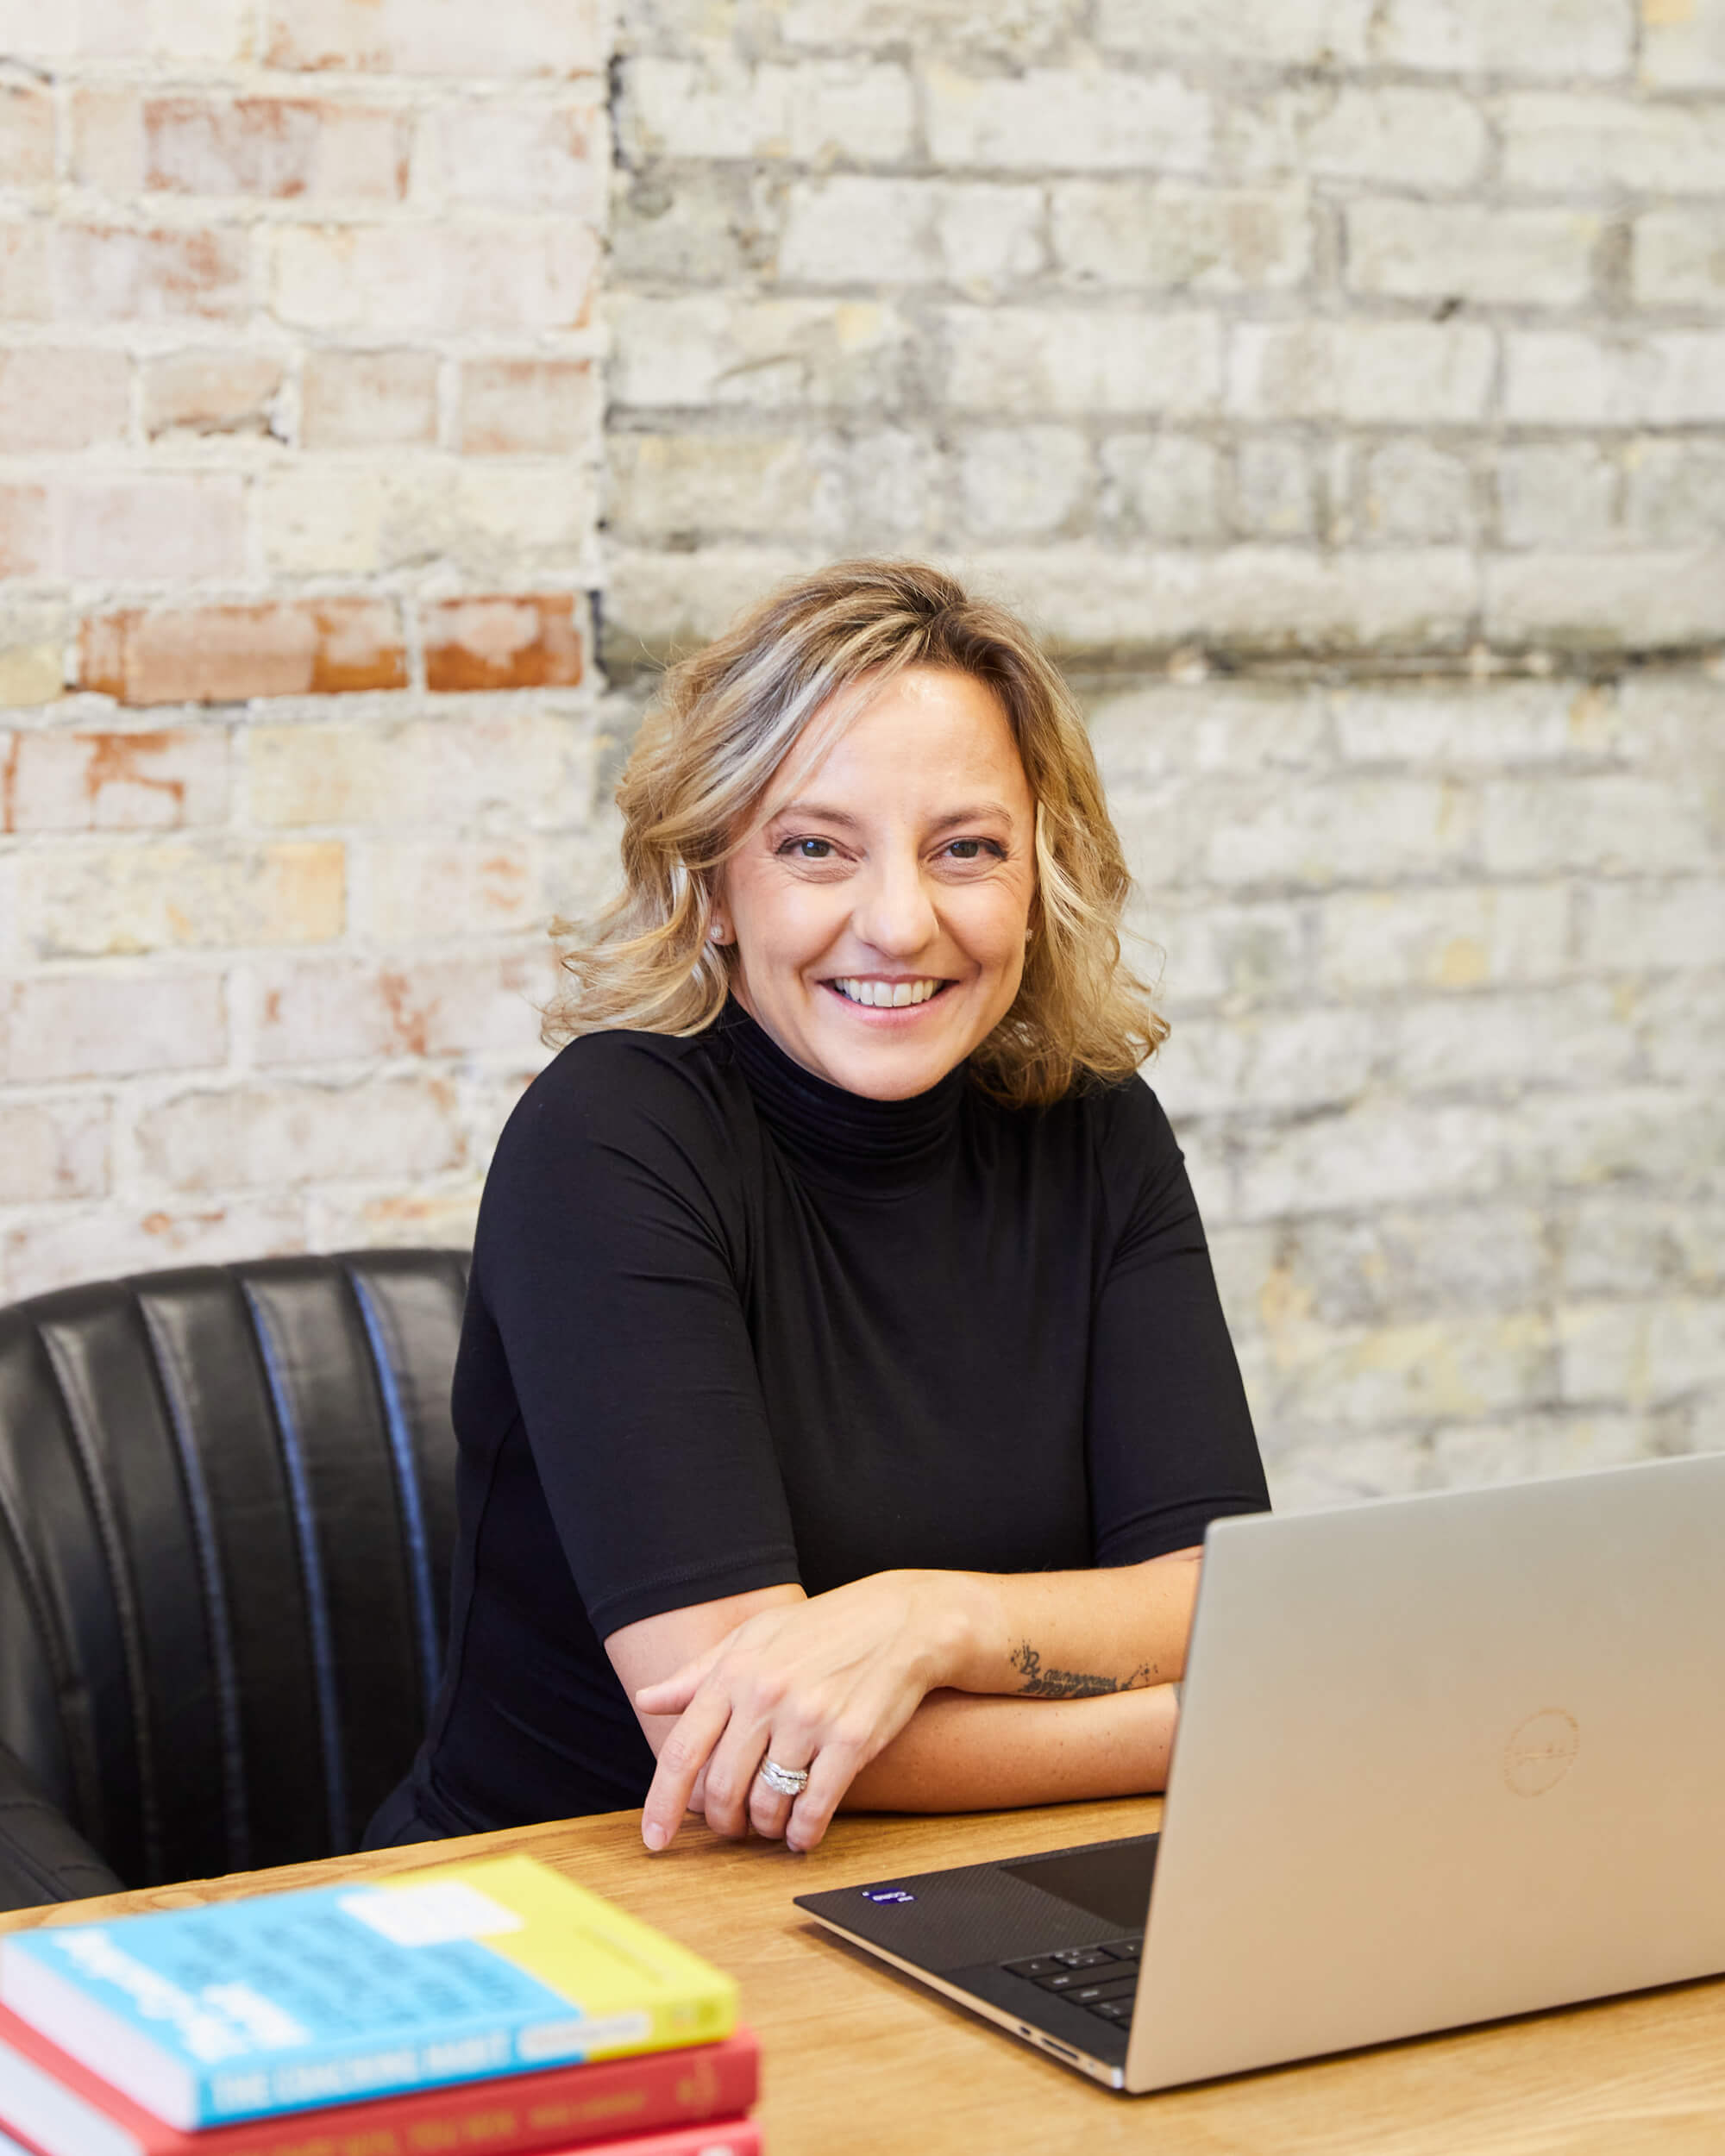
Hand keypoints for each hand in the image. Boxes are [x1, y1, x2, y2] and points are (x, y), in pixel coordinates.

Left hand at [634, 1570, 977, 1852]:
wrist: (898, 1620)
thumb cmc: (820, 1629)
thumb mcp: (752, 1637)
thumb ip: (697, 1674)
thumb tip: (646, 1701)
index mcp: (735, 1672)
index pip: (683, 1750)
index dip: (662, 1803)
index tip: (655, 1839)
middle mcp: (766, 1696)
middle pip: (722, 1788)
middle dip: (721, 1821)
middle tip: (732, 1826)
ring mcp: (810, 1719)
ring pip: (766, 1804)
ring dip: (762, 1828)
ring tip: (770, 1823)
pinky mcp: (851, 1741)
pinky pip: (815, 1809)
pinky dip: (802, 1834)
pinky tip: (802, 1834)